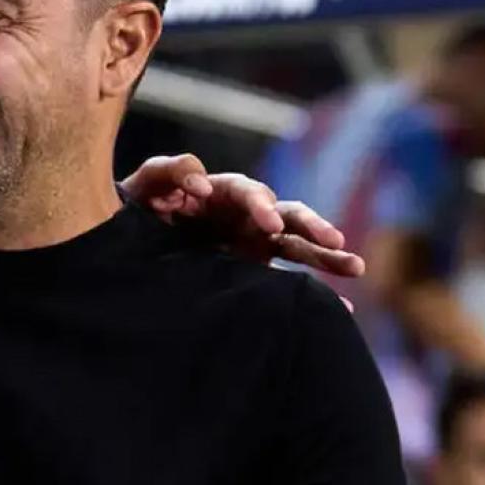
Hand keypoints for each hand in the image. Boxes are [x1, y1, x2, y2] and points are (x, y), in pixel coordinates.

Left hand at [123, 155, 364, 277]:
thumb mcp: (145, 184)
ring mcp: (255, 244)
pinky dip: (317, 295)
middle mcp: (246, 216)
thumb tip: (201, 184)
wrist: (130, 239)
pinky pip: (290, 282)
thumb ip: (168, 171)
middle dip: (311, 226)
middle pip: (287, 215)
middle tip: (332, 240)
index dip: (259, 204)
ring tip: (355, 266)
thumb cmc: (140, 205)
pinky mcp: (255, 271)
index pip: (248, 192)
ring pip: (299, 246)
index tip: (268, 222)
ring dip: (327, 254)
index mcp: (222, 192)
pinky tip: (345, 312)